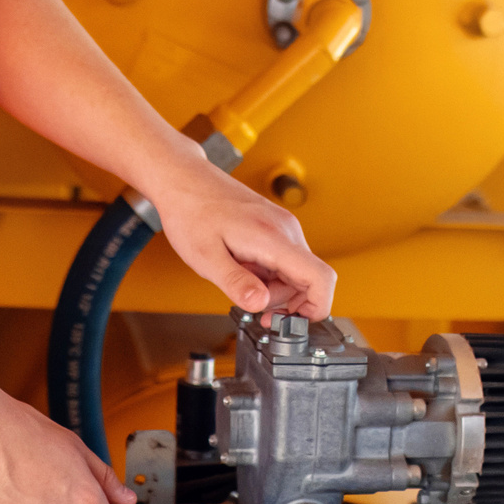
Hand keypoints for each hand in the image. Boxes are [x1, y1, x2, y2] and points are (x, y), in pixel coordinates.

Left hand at [145, 160, 334, 318]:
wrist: (183, 180)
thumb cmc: (190, 211)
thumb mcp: (205, 257)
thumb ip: (235, 283)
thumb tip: (260, 305)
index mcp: (273, 237)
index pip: (321, 277)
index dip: (317, 307)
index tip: (296, 323)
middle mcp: (286, 229)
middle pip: (307, 281)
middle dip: (280, 300)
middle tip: (247, 299)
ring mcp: (282, 226)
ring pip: (295, 272)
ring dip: (271, 285)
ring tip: (238, 275)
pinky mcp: (275, 226)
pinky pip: (283, 259)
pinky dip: (266, 272)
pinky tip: (241, 265)